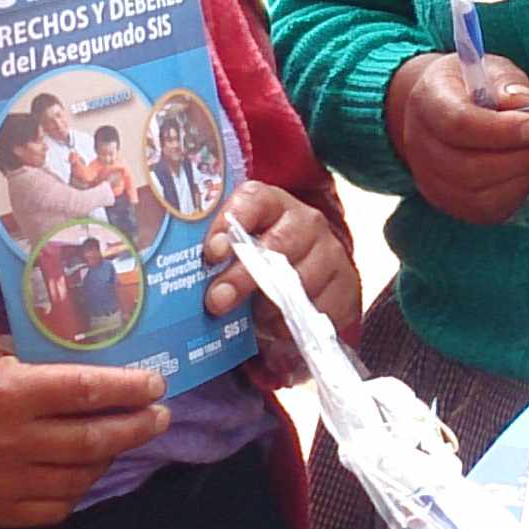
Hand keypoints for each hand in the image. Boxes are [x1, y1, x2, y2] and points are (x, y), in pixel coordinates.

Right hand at [0, 336, 168, 527]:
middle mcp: (9, 441)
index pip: (89, 390)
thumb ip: (42, 357)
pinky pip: (54, 509)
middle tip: (159, 417)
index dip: (132, 389)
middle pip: (94, 441)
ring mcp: (2, 482)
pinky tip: (80, 470)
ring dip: (109, 458)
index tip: (157, 385)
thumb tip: (102, 360)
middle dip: (138, 428)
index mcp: (9, 392)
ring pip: (80, 478)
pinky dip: (76, 489)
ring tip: (117, 439)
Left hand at [202, 180, 361, 348]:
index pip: (253, 200)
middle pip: (278, 245)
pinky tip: (279, 328)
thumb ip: (218, 259)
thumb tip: (181, 282)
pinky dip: (296, 323)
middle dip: (244, 276)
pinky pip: (321, 308)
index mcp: (272, 204)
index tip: (212, 253)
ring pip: (301, 279)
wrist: (309, 281)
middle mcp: (306, 221)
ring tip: (253, 320)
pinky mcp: (347, 284)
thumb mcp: (236, 254)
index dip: (231, 223)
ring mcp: (330, 252)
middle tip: (218, 302)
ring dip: (271, 306)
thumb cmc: (258, 265)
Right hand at [385, 51, 528, 224]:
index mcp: (427, 101)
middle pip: (467, 167)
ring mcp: (429, 178)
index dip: (502, 130)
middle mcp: (419, 143)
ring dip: (516, 176)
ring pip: (477, 194)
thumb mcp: (490, 70)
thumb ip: (507, 84)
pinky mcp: (447, 202)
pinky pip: (484, 210)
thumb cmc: (472, 86)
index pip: (459, 124)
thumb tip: (524, 103)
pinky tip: (520, 171)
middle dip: (516, 156)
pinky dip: (512, 194)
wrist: (441, 110)